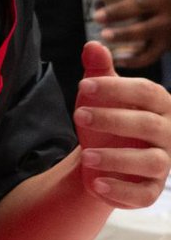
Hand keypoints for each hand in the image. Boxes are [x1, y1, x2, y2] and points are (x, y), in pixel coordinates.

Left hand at [74, 40, 170, 208]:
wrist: (104, 155)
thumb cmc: (108, 115)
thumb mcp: (101, 92)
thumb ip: (99, 70)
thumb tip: (93, 45)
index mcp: (159, 104)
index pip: (146, 91)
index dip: (116, 88)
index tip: (83, 85)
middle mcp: (167, 133)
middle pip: (148, 125)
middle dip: (113, 120)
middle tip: (79, 116)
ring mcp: (163, 162)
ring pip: (151, 162)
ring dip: (117, 159)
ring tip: (86, 156)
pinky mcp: (152, 188)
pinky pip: (145, 194)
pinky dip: (121, 191)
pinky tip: (96, 184)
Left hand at [92, 0, 170, 67]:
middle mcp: (168, 0)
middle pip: (141, 4)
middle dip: (117, 11)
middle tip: (97, 17)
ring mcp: (170, 23)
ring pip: (146, 29)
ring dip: (124, 34)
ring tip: (105, 36)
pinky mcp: (169, 44)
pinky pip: (152, 54)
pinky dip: (134, 60)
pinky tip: (117, 60)